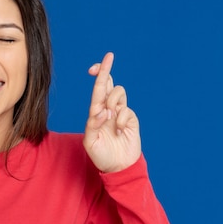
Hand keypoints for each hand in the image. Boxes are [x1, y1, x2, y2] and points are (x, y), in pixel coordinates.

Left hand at [83, 52, 140, 172]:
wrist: (118, 167)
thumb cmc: (101, 155)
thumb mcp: (90, 141)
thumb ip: (93, 125)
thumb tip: (102, 111)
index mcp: (96, 112)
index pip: (97, 90)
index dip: (98, 75)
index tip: (94, 66)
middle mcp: (108, 109)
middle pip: (108, 84)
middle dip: (106, 70)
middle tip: (108, 56)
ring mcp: (121, 113)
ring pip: (118, 92)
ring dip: (112, 101)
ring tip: (109, 117)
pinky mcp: (131, 119)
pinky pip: (127, 110)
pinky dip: (121, 119)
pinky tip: (119, 131)